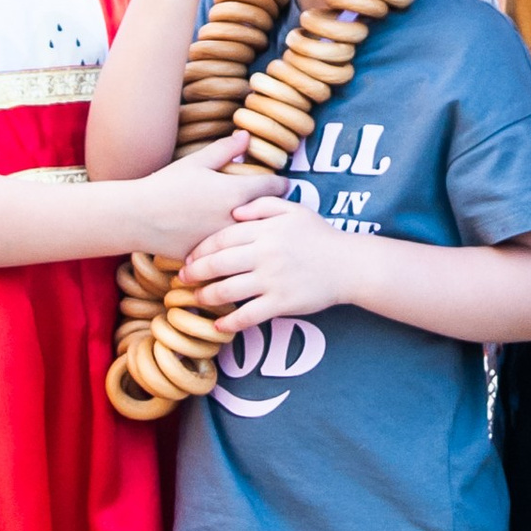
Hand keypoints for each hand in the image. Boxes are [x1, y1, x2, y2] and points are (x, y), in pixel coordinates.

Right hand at [128, 148, 281, 254]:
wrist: (137, 217)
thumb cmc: (165, 185)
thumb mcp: (196, 162)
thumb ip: (225, 149)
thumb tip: (246, 136)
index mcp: (236, 192)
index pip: (273, 187)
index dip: (281, 183)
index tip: (284, 184)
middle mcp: (235, 219)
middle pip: (269, 215)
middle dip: (273, 210)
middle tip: (277, 207)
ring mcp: (224, 241)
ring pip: (252, 237)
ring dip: (256, 230)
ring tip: (260, 227)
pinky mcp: (211, 257)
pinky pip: (230, 254)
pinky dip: (234, 249)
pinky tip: (234, 246)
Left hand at [181, 192, 349, 330]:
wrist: (349, 265)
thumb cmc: (320, 236)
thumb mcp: (294, 210)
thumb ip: (263, 205)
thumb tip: (234, 211)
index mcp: (265, 230)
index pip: (222, 238)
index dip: (201, 249)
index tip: (188, 257)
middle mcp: (265, 254)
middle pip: (218, 264)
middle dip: (194, 273)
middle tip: (181, 279)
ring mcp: (273, 280)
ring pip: (228, 290)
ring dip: (206, 296)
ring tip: (196, 298)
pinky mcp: (282, 303)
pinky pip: (249, 315)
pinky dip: (230, 322)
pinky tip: (219, 325)